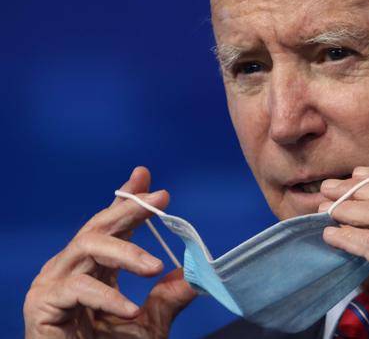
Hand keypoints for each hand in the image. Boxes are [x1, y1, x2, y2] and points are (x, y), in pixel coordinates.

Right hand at [24, 167, 195, 338]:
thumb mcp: (149, 322)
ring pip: (87, 247)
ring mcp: (53, 284)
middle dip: (129, 208)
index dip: (126, 200)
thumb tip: (196, 274)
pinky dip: (108, 297)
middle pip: (98, 226)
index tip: (145, 176)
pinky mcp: (42, 304)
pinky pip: (77, 288)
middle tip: (158, 200)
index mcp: (94, 268)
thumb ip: (168, 297)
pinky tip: (130, 309)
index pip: (111, 226)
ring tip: (153, 267)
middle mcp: (72, 268)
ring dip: (125, 253)